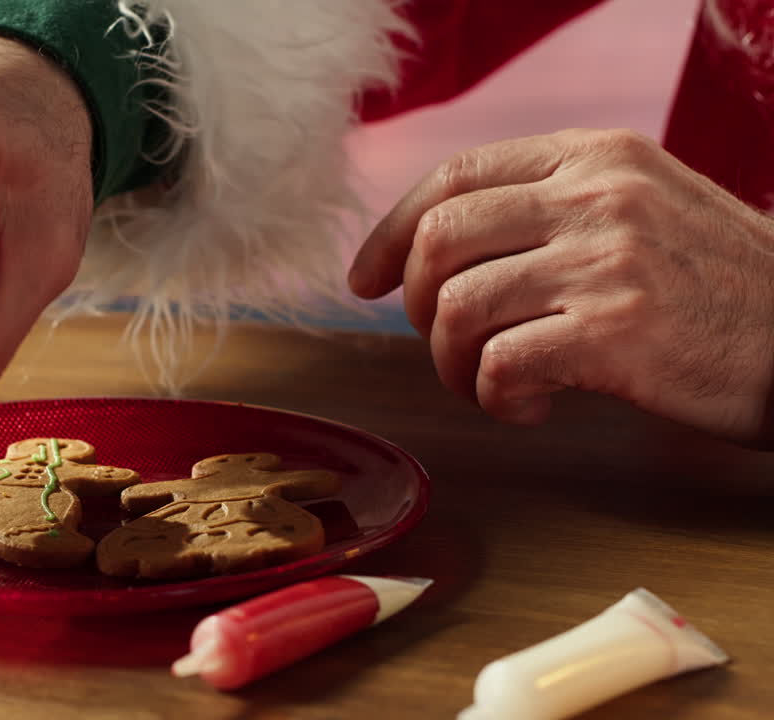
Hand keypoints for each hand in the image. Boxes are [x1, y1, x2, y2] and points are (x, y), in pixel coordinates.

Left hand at [349, 129, 773, 447]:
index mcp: (595, 158)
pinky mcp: (617, 332)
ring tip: (486, 384)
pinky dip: (494, 398)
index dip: (391, 231)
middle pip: (439, 240)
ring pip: (458, 308)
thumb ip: (550, 211)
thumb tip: (433, 250)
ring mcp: (607, 261)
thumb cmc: (716, 286)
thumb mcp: (641, 208)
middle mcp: (597, 197)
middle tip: (444, 344)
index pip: (455, 176)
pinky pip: (500, 365)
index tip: (364, 280)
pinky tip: (530, 407)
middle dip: (416, 305)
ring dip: (450, 363)